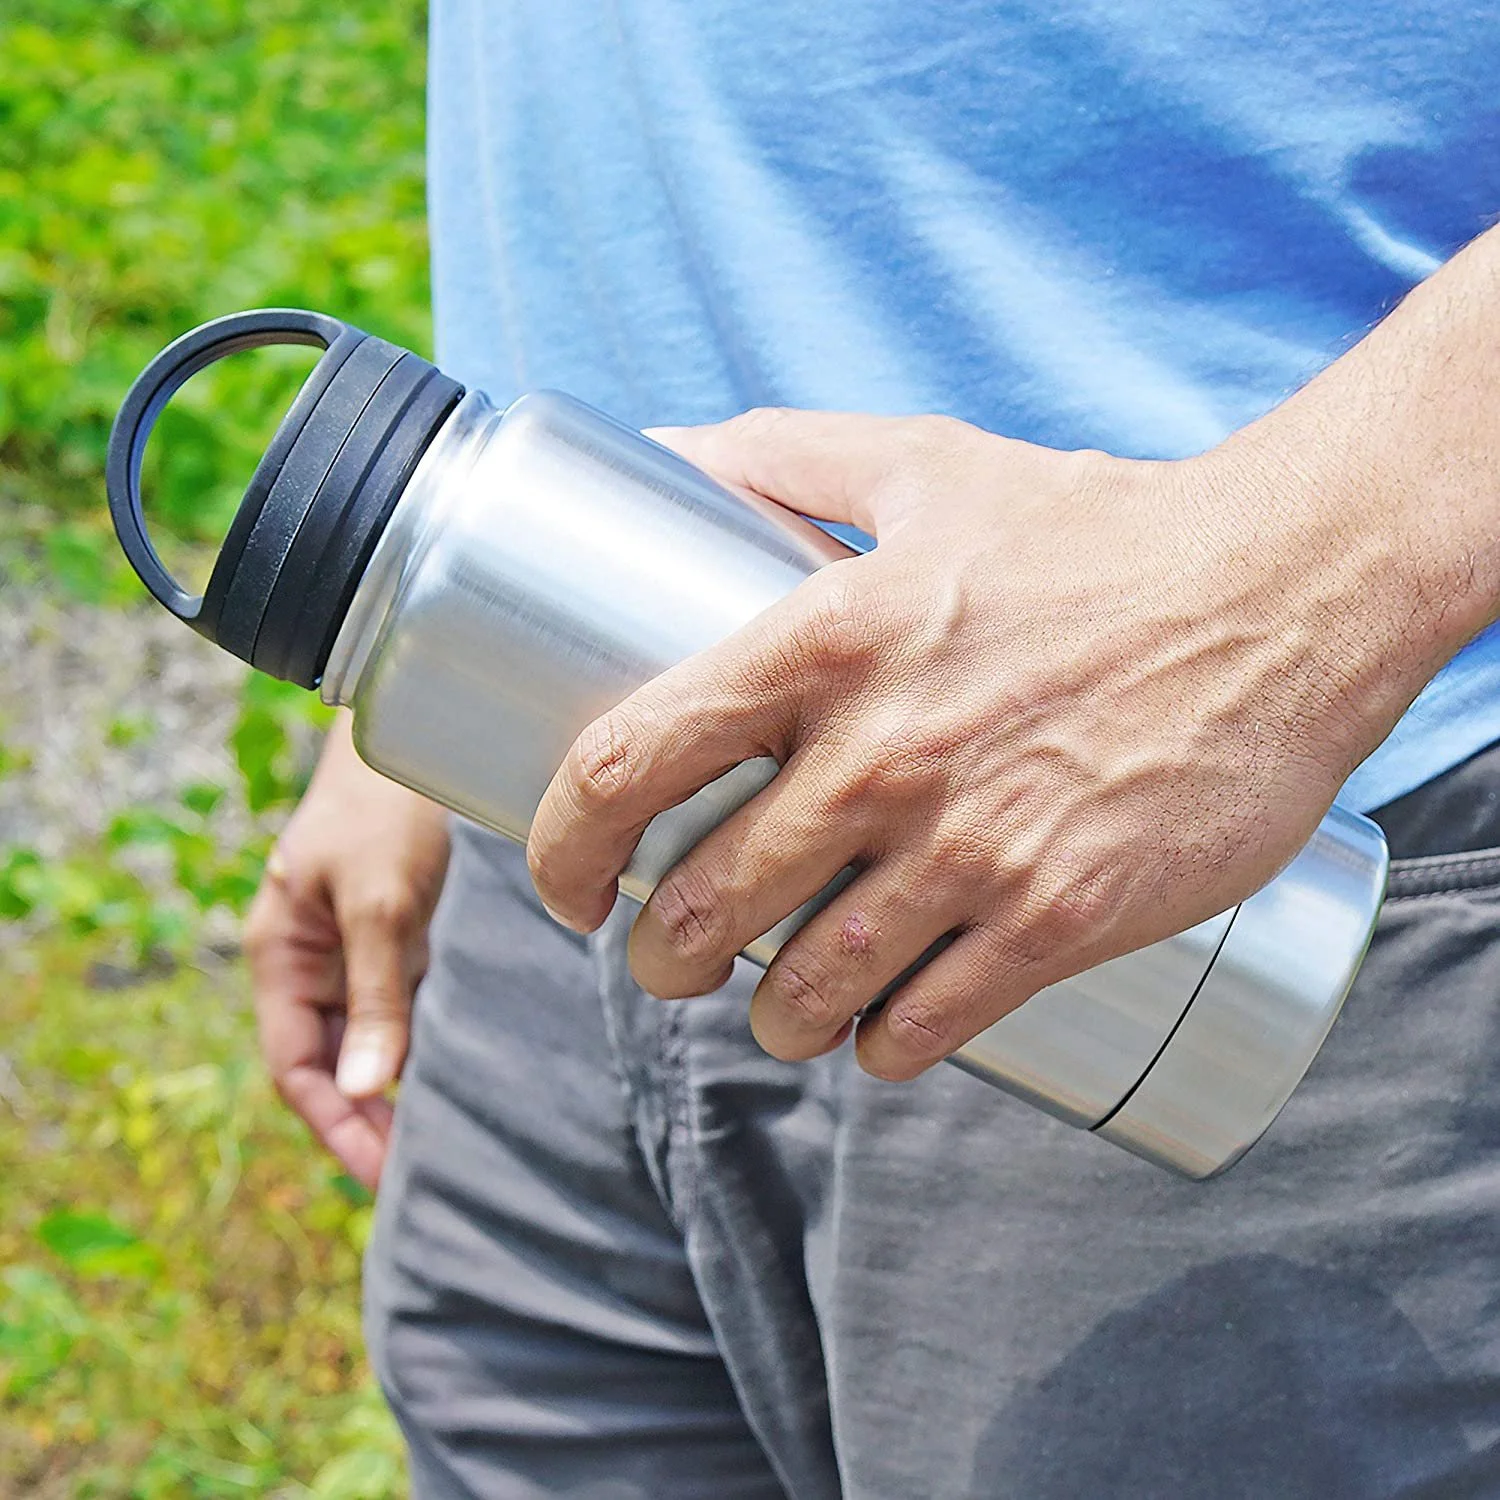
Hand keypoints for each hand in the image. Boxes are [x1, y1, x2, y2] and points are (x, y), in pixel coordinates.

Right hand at [245, 712, 448, 1186]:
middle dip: (365, 1119)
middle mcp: (313, 961)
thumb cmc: (383, 812)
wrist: (414, 733)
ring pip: (368, 1038)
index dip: (334, 1124)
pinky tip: (457, 1074)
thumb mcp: (379, 904)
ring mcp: (356, 948)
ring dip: (396, 1087)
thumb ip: (376, 994)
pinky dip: (422, 1043)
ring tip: (444, 1141)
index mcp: (283, 957)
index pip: (297, 1065)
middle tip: (421, 1174)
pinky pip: (403, 1004)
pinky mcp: (397, 933)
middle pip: (330, 1061)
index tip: (382, 1175)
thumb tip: (368, 1087)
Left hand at [527, 409, 1436, 1080]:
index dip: (562, 843)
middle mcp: (879, 753)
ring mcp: (969, 847)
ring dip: (766, 1019)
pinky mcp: (1058, 919)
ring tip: (770, 1008)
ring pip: (805, 987)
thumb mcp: (928, 461)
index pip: (628, 765)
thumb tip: (662, 448)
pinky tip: (874, 1034)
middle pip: (700, 905)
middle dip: (660, 956)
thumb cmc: (1096, 527)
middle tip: (667, 957)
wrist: (1285, 590)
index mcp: (822, 638)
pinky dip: (877, 1047)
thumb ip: (783, 451)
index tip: (564, 883)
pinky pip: (921, 1026)